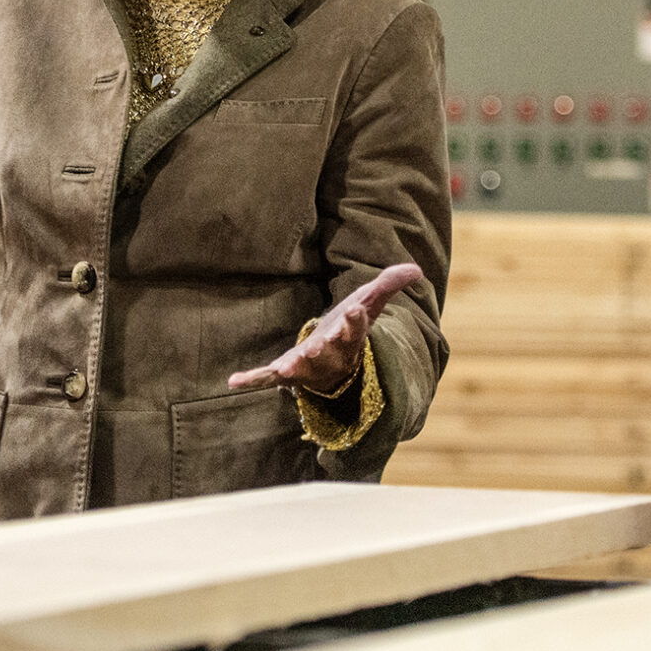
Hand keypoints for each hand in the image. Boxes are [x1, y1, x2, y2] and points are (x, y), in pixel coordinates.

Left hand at [227, 263, 423, 394]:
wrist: (333, 362)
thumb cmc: (349, 328)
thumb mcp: (368, 302)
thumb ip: (389, 284)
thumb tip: (416, 269)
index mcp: (348, 336)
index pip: (354, 327)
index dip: (354, 320)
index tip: (354, 310)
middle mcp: (329, 354)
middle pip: (329, 351)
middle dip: (326, 348)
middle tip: (320, 344)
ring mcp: (306, 365)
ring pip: (302, 368)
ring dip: (294, 368)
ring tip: (284, 368)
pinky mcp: (285, 373)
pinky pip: (267, 378)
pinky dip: (252, 380)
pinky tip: (234, 381)